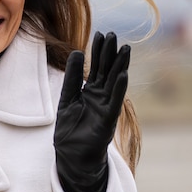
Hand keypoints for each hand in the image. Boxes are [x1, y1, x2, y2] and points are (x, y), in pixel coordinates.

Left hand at [54, 32, 129, 191]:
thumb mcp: (67, 99)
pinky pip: (114, 102)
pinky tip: (122, 74)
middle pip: (107, 71)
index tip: (102, 34)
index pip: (97, 67)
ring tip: (124, 49)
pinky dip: (118, 89)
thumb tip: (77, 52)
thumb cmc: (70, 130)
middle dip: (109, 54)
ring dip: (119, 66)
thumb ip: (72, 79)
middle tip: (113, 34)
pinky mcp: (107, 121)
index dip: (99, 52)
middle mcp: (101, 98)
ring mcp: (106, 108)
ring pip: (114, 83)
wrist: (72, 157)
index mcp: (91, 92)